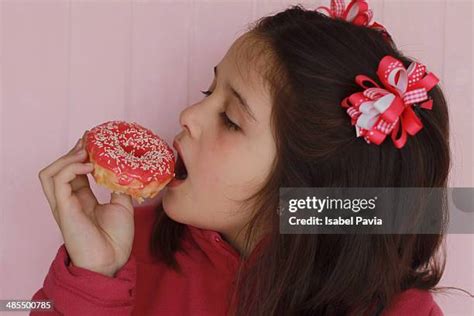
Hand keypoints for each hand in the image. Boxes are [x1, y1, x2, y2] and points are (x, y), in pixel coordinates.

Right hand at [38, 131, 134, 276]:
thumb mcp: (122, 205)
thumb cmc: (116, 238)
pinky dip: (71, 168)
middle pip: (57, 169)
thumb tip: (126, 170)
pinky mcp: (63, 208)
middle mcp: (68, 201)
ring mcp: (63, 205)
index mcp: (80, 199)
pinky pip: (58, 181)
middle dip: (72, 152)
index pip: (73, 172)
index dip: (80, 155)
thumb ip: (119, 188)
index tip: (94, 141)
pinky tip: (89, 167)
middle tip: (89, 141)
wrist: (113, 259)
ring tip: (87, 152)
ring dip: (67, 158)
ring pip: (49, 173)